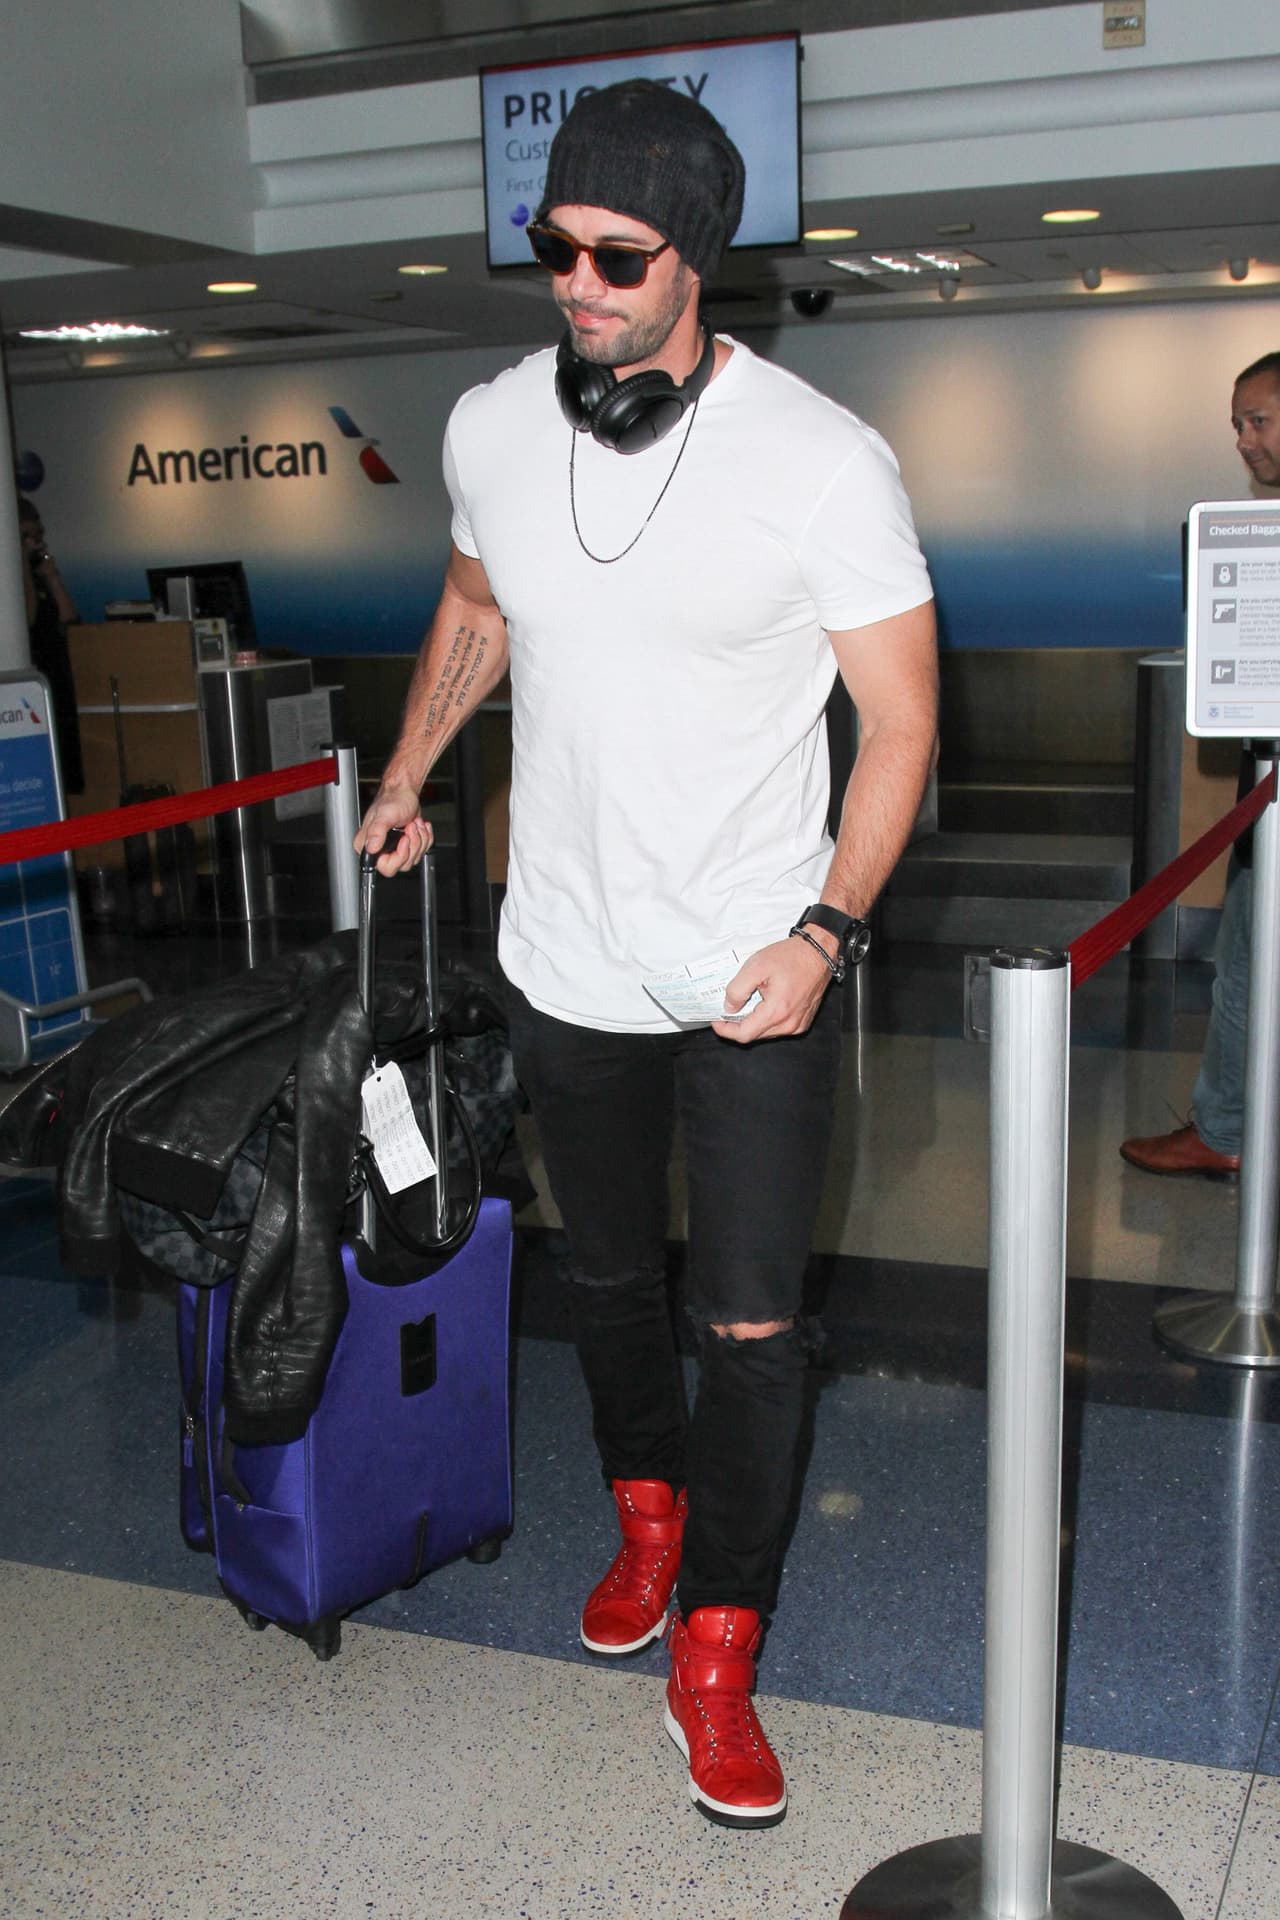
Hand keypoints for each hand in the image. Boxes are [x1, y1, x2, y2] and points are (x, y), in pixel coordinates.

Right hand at [354, 780, 432, 873]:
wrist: (405, 793)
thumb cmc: (392, 800)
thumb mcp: (384, 815)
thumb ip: (377, 832)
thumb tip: (371, 848)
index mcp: (369, 845)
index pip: (384, 867)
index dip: (399, 856)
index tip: (404, 840)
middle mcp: (381, 849)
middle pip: (403, 865)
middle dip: (413, 844)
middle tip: (410, 827)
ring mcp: (395, 849)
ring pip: (414, 858)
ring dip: (420, 839)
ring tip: (414, 823)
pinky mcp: (407, 846)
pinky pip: (423, 851)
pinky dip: (425, 837)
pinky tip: (420, 826)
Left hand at [711, 935, 833, 1043]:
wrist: (819, 951)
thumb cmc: (793, 956)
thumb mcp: (756, 967)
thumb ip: (737, 989)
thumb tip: (729, 1007)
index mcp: (777, 1012)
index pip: (744, 1034)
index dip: (726, 1030)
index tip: (717, 1020)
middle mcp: (789, 1023)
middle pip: (754, 1035)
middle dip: (738, 1023)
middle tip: (730, 1006)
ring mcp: (798, 1024)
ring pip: (766, 1032)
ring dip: (753, 1020)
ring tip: (750, 999)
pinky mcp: (803, 1021)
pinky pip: (778, 1027)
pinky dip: (767, 1018)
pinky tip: (765, 1001)